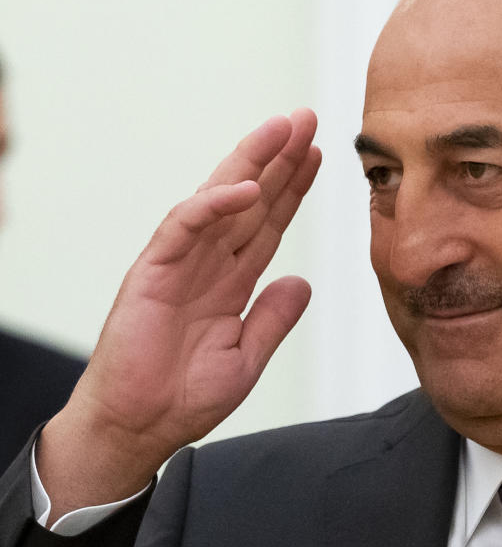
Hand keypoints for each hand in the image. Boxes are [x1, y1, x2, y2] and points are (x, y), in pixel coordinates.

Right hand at [37, 108, 321, 520]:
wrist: (138, 427)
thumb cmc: (182, 397)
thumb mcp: (247, 356)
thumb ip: (274, 317)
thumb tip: (302, 281)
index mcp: (229, 281)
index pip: (267, 223)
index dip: (293, 189)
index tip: (318, 155)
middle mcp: (207, 263)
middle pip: (250, 199)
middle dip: (279, 159)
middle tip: (306, 119)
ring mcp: (179, 263)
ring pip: (219, 199)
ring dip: (252, 162)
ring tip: (282, 129)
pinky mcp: (151, 272)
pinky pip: (185, 227)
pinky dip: (213, 205)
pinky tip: (245, 186)